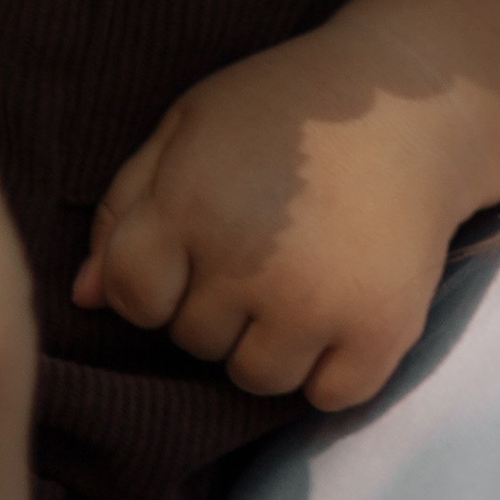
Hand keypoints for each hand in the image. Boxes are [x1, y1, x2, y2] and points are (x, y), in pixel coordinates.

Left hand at [78, 21, 477, 411]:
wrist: (414, 103)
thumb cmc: (286, 109)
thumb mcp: (191, 125)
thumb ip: (127, 206)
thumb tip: (84, 299)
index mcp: (193, 205)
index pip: (133, 298)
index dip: (154, 280)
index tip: (190, 250)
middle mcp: (250, 263)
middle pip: (194, 341)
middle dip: (215, 302)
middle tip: (264, 244)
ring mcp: (318, 304)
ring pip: (255, 378)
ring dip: (270, 340)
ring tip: (301, 275)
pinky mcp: (381, 331)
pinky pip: (328, 396)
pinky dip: (332, 365)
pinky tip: (342, 304)